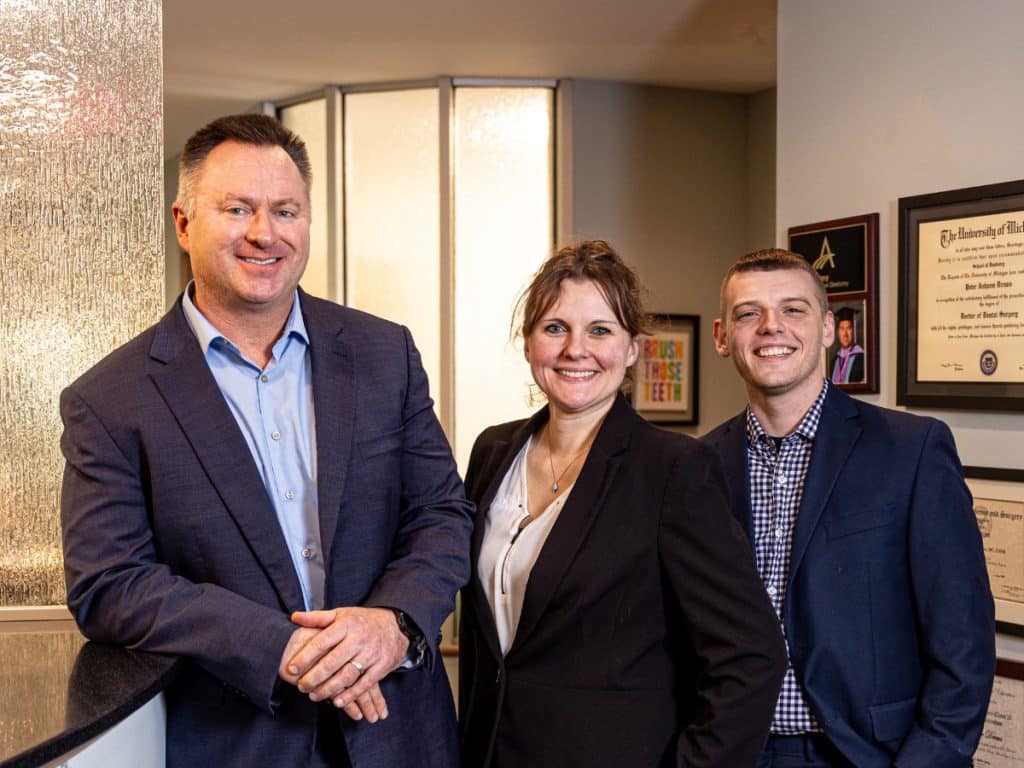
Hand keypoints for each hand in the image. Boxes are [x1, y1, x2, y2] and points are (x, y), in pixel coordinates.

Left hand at [283, 607, 408, 717]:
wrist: (397, 625)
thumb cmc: (363, 621)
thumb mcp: (342, 614)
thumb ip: (318, 618)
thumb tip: (294, 617)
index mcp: (346, 624)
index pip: (321, 642)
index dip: (305, 657)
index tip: (291, 669)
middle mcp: (359, 638)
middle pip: (332, 662)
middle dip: (313, 677)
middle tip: (301, 687)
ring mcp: (372, 653)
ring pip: (346, 675)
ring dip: (328, 689)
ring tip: (314, 695)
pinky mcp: (382, 666)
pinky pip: (364, 684)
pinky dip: (350, 695)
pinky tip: (337, 702)